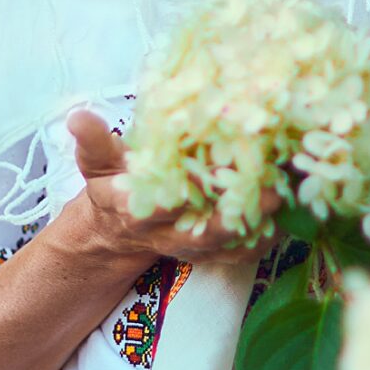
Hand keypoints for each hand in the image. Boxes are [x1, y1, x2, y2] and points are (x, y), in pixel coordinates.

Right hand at [56, 109, 278, 277]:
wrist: (120, 230)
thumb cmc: (115, 184)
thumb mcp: (99, 163)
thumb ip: (93, 143)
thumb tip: (77, 116)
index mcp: (133, 208)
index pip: (153, 206)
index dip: (177, 198)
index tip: (205, 177)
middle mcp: (165, 233)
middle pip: (202, 233)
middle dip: (236, 216)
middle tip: (270, 190)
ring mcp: (193, 247)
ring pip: (231, 244)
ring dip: (261, 223)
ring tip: (288, 195)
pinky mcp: (213, 253)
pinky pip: (244, 252)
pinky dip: (268, 234)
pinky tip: (292, 209)